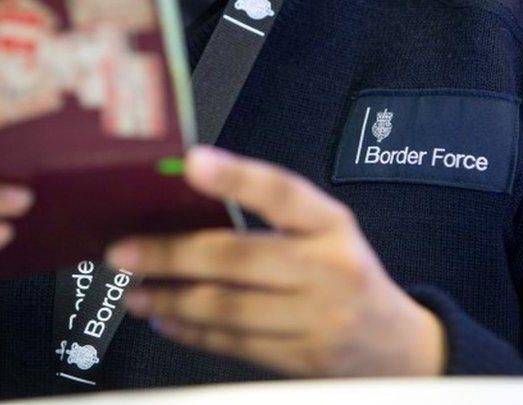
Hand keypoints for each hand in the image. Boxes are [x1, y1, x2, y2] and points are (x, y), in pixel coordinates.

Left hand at [106, 147, 445, 376]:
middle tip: (124, 252)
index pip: (283, 193)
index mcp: (332, 225)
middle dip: (172, 254)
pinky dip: (193, 331)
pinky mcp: (302, 359)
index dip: (237, 176)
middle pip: (239, 258)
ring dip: (171, 299)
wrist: (398, 345)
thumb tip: (186, 204)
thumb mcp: (325, 233)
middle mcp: (328, 269)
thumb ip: (271, 216)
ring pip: (228, 307)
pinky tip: (166, 318)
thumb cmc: (345, 274)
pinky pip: (234, 344)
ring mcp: (317, 319)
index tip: (192, 162)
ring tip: (135, 291)